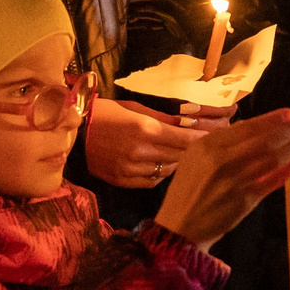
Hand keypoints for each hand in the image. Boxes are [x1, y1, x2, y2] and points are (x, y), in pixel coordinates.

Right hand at [86, 95, 222, 187]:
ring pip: (167, 171)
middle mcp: (140, 151)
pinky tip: (159, 165)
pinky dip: (159, 174)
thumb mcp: (135, 108)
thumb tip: (190, 125)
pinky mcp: (122, 180)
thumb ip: (163, 119)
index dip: (204, 141)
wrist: (72, 132)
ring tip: (179, 155)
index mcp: (146, 129)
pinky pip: (152, 181)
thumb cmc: (105, 113)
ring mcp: (130, 169)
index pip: (186, 140)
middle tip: (204, 149)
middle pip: (180, 157)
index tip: (217, 139)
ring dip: (176, 163)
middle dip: (192, 152)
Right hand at [155, 108, 289, 247]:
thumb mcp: (195, 157)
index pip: (247, 126)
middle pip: (264, 139)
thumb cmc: (189, 189)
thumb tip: (252, 126)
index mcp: (208, 144)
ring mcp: (234, 180)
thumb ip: (222, 142)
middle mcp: (221, 159)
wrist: (179, 226)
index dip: (272, 119)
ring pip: (273, 157)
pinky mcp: (245, 199)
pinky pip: (274, 180)